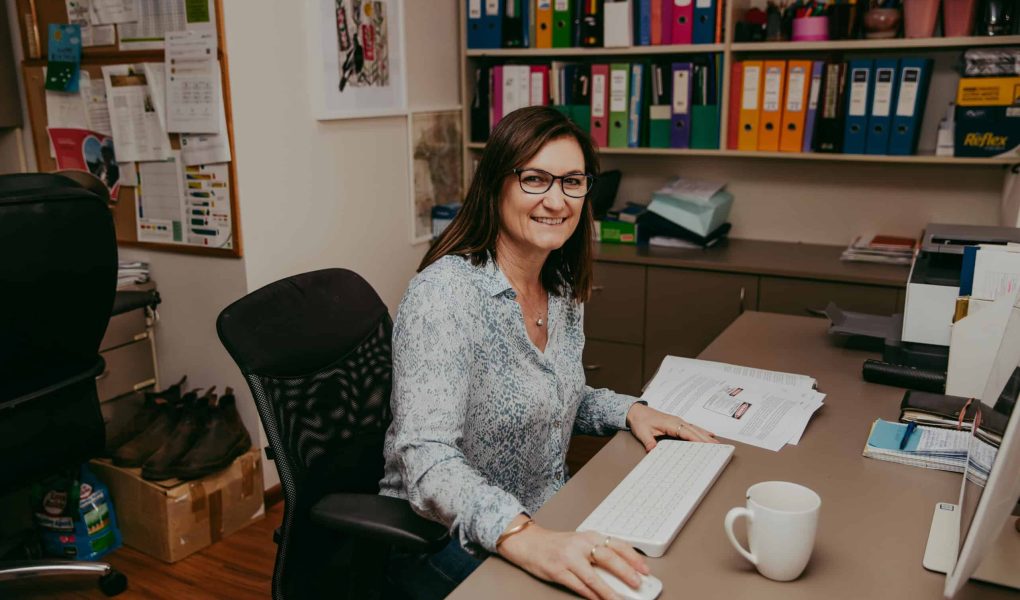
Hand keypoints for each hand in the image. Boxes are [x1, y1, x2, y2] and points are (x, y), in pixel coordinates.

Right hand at [498, 517, 648, 599]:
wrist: (528, 542)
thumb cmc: (557, 544)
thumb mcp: (580, 542)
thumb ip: (598, 553)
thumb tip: (623, 572)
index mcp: (589, 535)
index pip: (616, 544)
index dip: (633, 558)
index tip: (645, 569)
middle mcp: (580, 544)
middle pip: (608, 558)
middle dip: (625, 572)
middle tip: (638, 584)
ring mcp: (568, 558)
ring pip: (593, 577)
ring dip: (609, 591)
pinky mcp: (558, 571)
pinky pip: (578, 586)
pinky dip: (591, 595)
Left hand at [626, 402, 716, 450]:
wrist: (637, 412)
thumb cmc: (640, 421)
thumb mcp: (642, 432)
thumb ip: (649, 442)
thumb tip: (652, 450)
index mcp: (671, 423)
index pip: (687, 432)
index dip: (697, 439)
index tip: (707, 445)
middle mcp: (677, 421)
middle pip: (695, 431)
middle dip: (707, 439)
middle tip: (719, 447)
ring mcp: (678, 421)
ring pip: (695, 429)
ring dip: (706, 436)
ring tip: (717, 443)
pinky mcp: (677, 423)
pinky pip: (692, 428)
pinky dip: (701, 431)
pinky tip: (708, 434)